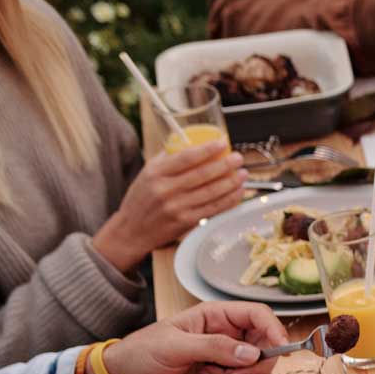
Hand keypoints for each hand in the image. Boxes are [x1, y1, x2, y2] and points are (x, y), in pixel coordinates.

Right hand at [91, 144, 246, 271]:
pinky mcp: (186, 222)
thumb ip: (167, 159)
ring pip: (211, 192)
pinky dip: (229, 200)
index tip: (222, 143)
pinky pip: (213, 209)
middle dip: (225, 165)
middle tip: (238, 158)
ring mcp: (177, 207)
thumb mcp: (146, 174)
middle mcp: (166, 190)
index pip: (186, 157)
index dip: (207, 149)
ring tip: (242, 174)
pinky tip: (238, 193)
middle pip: (202, 174)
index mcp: (155, 173)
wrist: (132, 230)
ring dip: (231, 182)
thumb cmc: (141, 199)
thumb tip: (191, 142)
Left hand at [102, 301, 289, 373]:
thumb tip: (251, 353)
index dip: (274, 330)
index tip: (282, 349)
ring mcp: (226, 361)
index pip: (259, 316)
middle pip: (265, 350)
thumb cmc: (143, 353)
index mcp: (217, 317)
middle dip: (252, 369)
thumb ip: (215, 347)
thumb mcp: (176, 346)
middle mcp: (228, 337)